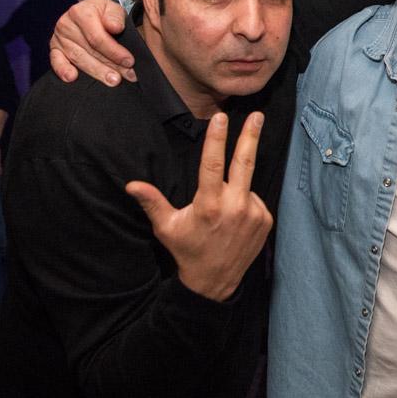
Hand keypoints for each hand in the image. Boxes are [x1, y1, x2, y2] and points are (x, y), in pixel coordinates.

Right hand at [50, 0, 135, 85]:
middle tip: (125, 76)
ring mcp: (59, 38)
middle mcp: (66, 24)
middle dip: (109, 65)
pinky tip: (72, 78)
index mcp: (80, 13)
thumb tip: (115, 27)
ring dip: (96, 72)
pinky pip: (56, 61)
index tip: (129, 61)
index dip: (114, 52)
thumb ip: (115, 17)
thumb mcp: (113, 9)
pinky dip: (63, 70)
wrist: (90, 13)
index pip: (98, 37)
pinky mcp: (55, 49)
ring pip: (79, 59)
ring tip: (112, 81)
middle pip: (89, 50)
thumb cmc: (103, 14)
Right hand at [126, 112, 272, 301]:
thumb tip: (131, 184)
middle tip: (258, 115)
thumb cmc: (187, 251)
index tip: (220, 117)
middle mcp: (235, 206)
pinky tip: (235, 218)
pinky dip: (246, 202)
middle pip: (244, 162)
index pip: (212, 163)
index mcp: (209, 204)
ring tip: (224, 210)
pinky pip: (255, 200)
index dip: (217, 138)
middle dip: (250, 136)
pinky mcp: (265, 221)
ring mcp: (253, 214)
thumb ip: (152, 202)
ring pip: (246, 185)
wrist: (214, 282)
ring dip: (236, 188)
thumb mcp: (166, 227)